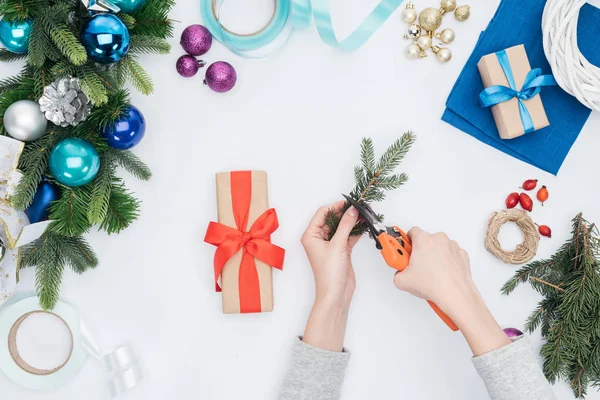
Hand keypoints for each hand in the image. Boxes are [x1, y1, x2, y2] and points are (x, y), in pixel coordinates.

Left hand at [301, 201, 359, 306]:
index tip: (348, 202)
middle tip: (358, 207)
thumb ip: (345, 225)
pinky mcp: (340, 250)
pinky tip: (363, 225)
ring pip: (341, 227)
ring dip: (351, 221)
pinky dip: (355, 231)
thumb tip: (351, 210)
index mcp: (311, 235)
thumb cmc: (329, 274)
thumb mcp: (337, 245)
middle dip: (345, 213)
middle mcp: (318, 239)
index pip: (322, 213)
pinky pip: (347, 235)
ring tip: (363, 214)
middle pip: (332, 219)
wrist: (336, 293)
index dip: (335, 206)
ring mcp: (330, 244)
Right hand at [393, 227, 509, 355]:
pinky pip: (451, 255)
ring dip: (434, 256)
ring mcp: (452, 246)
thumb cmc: (434, 285)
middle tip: (416, 266)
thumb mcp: (402, 281)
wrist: (455, 294)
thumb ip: (397, 273)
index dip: (406, 242)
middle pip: (425, 240)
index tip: (404, 250)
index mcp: (424, 240)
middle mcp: (439, 239)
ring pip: (439, 247)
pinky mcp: (461, 255)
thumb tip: (400, 274)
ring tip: (431, 273)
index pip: (411, 232)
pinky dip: (446, 262)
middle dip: (420, 251)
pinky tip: (442, 274)